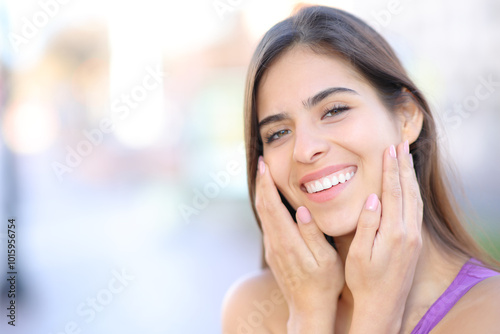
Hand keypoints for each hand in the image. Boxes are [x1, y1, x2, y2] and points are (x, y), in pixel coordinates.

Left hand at [255, 156, 342, 332]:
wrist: (308, 309)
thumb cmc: (324, 284)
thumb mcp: (325, 260)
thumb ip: (313, 234)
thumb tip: (302, 210)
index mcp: (287, 241)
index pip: (272, 206)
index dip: (267, 184)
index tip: (265, 166)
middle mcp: (275, 243)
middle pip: (263, 207)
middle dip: (262, 183)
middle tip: (263, 162)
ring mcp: (272, 248)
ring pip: (263, 214)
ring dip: (262, 193)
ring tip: (265, 175)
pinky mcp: (273, 252)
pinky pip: (267, 223)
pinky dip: (266, 206)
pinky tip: (271, 199)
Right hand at [345, 141, 422, 333]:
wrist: (383, 304)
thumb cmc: (364, 280)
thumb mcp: (359, 254)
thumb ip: (367, 224)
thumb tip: (372, 198)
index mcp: (393, 233)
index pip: (393, 193)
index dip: (391, 169)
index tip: (389, 150)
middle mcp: (408, 233)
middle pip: (408, 191)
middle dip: (404, 166)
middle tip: (400, 144)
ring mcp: (414, 237)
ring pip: (415, 199)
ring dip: (410, 177)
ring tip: (406, 158)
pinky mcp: (415, 242)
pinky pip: (417, 209)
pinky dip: (413, 192)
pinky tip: (409, 185)